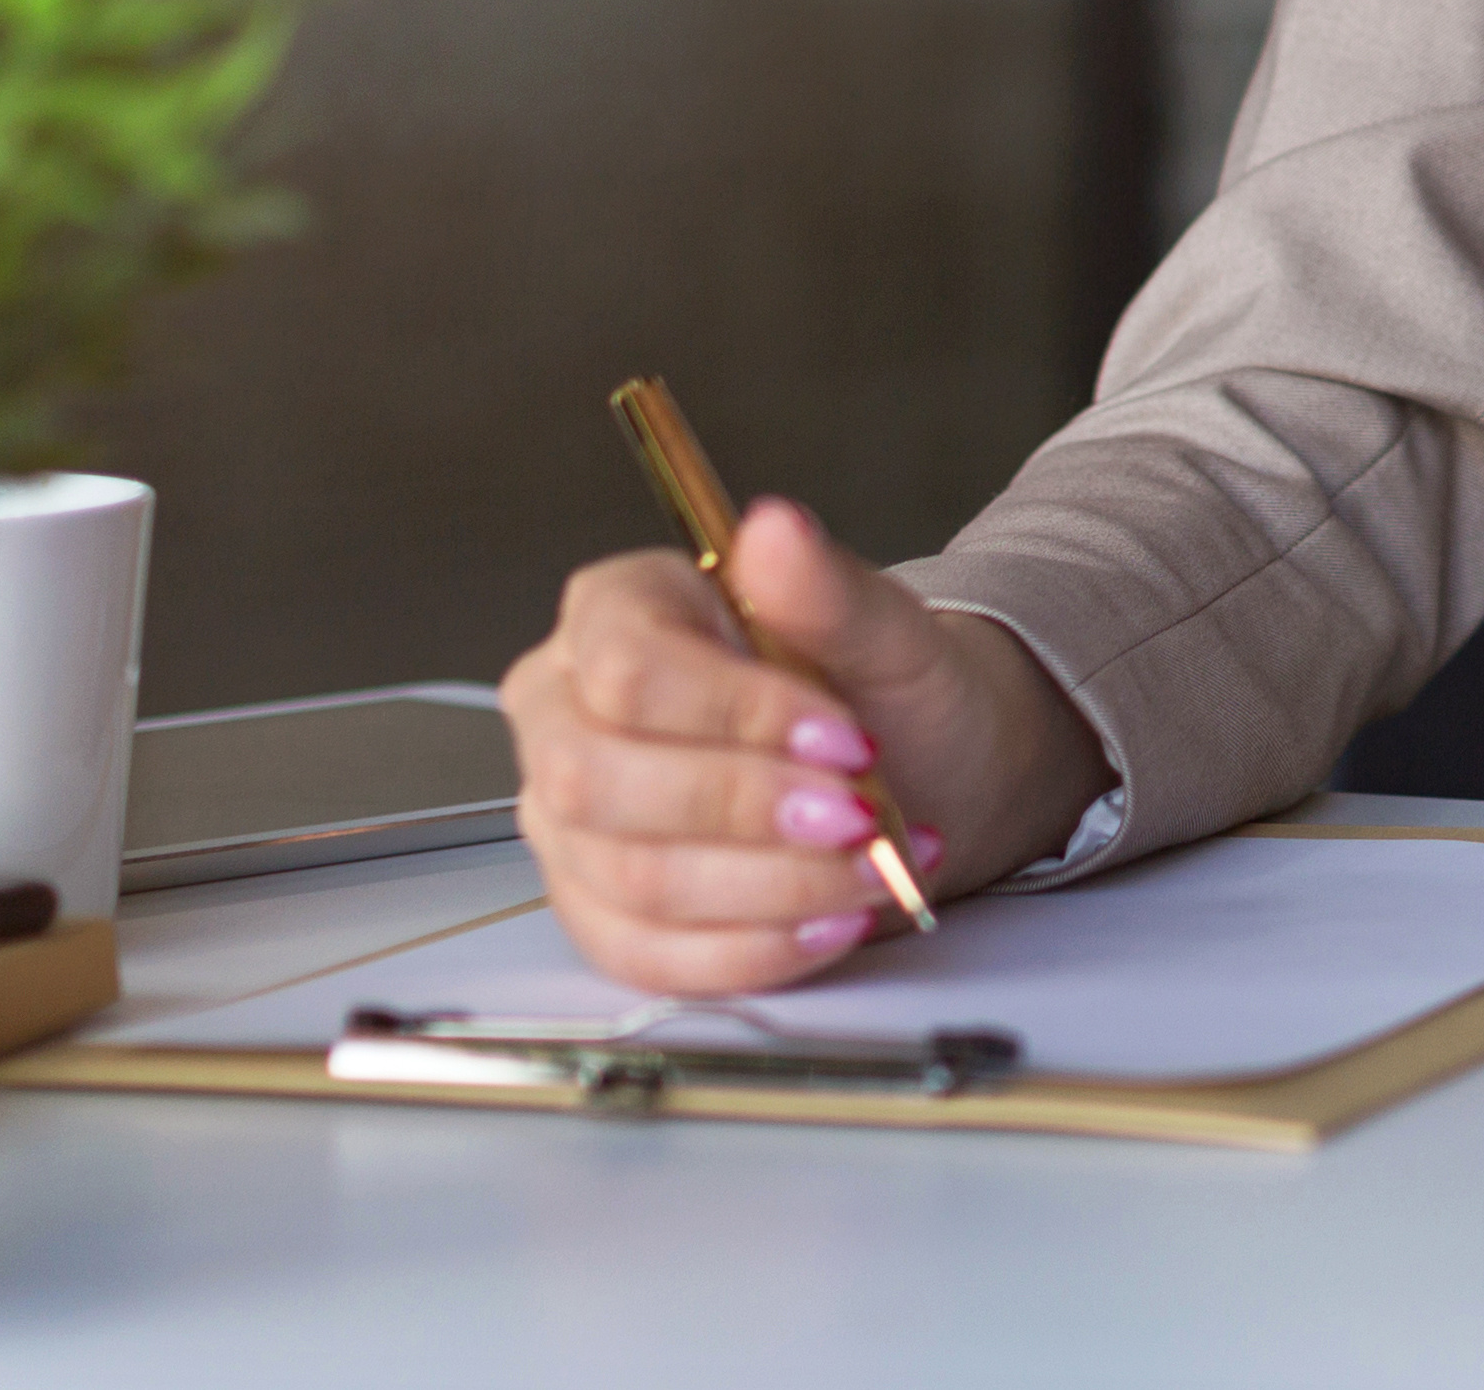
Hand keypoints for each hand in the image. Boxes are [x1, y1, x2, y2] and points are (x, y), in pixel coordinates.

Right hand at [499, 499, 1106, 997]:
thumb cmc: (884, 692)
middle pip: (597, 782)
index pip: (629, 668)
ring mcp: (568, 820)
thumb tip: (774, 529)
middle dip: (743, 811)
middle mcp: (565, 712)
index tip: (846, 742)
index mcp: (614, 612)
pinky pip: (645, 955)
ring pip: (630, 878)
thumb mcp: (887, 631)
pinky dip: (751, 950)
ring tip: (870, 870)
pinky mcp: (597, 909)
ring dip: (768, 888)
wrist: (917, 773)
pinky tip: (829, 924)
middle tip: (860, 819)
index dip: (736, 714)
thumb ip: (828, 590)